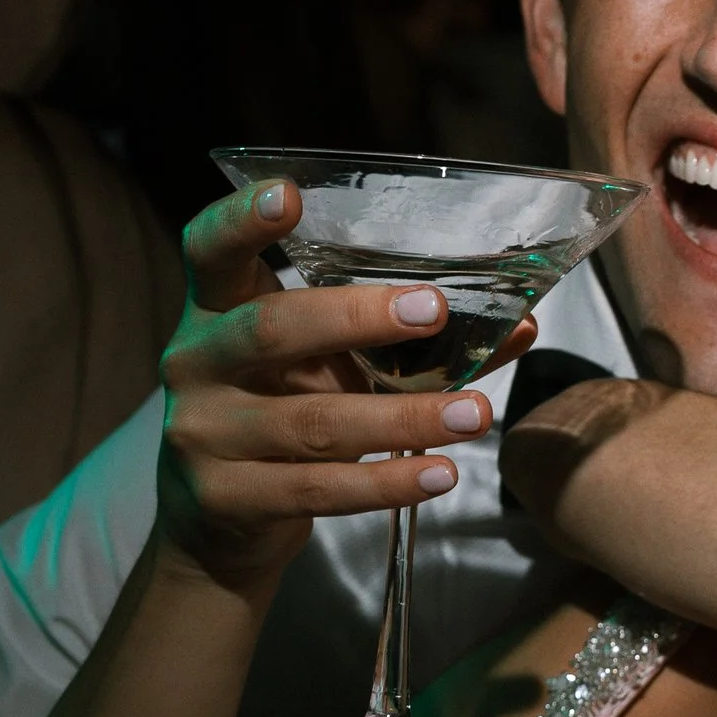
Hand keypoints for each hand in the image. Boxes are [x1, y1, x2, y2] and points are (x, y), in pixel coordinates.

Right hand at [156, 175, 534, 597]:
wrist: (216, 523)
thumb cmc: (284, 412)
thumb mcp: (328, 366)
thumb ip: (406, 342)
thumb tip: (519, 325)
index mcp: (216, 310)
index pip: (210, 250)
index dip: (242, 221)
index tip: (288, 193)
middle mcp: (197, 363)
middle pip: (271, 329)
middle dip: (356, 317)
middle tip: (432, 310)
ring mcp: (205, 434)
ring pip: (313, 422)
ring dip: (404, 419)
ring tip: (475, 415)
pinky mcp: (228, 498)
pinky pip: (319, 488)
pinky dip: (387, 483)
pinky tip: (440, 474)